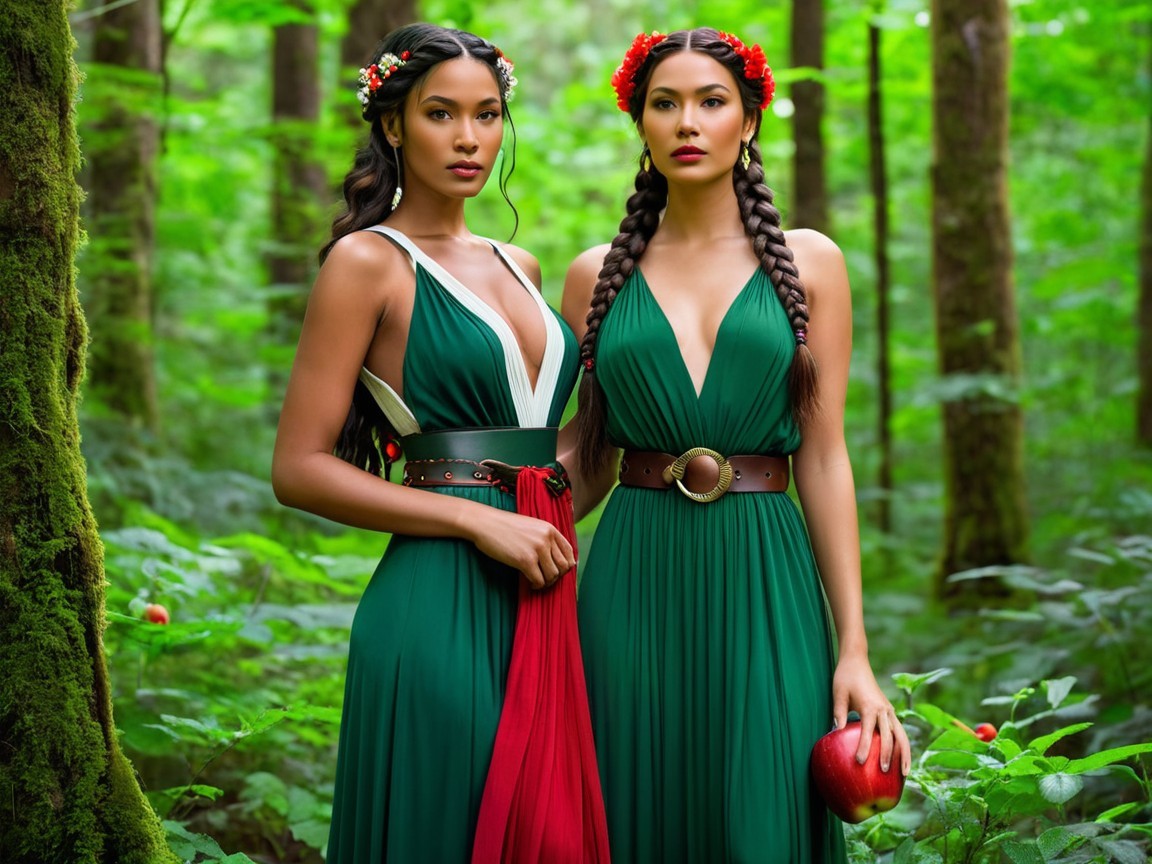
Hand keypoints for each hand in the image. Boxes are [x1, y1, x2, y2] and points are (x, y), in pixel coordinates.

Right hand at [468, 507, 574, 589]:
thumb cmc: (504, 526)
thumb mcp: (530, 526)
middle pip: (564, 566)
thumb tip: (553, 559)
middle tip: (545, 579)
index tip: (557, 572)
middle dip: (556, 576)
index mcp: (549, 528)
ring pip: (553, 576)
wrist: (484, 523)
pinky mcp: (525, 560)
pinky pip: (539, 580)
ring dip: (546, 582)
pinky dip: (536, 585)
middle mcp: (546, 538)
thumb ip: (544, 538)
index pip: (569, 552)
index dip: (566, 566)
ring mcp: (537, 549)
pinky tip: (530, 583)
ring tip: (537, 582)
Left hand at [832, 653, 911, 775]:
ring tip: (904, 773)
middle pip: (890, 737)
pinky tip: (901, 760)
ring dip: (904, 754)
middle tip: (883, 772)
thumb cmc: (844, 678)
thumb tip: (834, 735)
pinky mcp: (890, 711)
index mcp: (870, 706)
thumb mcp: (838, 694)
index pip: (868, 732)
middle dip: (888, 755)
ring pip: (901, 735)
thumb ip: (838, 714)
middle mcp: (883, 709)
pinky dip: (902, 746)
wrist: (857, 661)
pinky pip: (899, 731)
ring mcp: (889, 710)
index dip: (865, 748)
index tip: (860, 762)